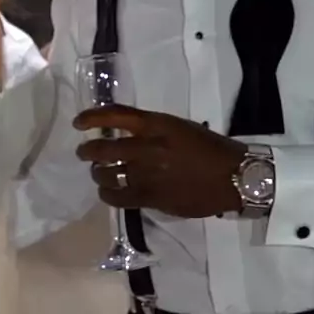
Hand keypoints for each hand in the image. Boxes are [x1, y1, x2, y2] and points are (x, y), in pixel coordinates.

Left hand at [74, 106, 246, 218]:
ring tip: (98, 174)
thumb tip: (127, 138)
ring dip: (98, 174)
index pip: (115, 116)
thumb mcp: (180, 128)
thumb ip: (153, 131)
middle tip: (84, 153)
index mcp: (157, 124)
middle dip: (88, 151)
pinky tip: (108, 193)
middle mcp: (148, 147)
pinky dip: (108, 194)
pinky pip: (118, 197)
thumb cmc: (211, 149)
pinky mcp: (151, 198)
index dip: (92, 117)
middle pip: (103, 148)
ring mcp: (147, 175)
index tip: (78, 123)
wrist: (234, 176)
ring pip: (107, 175)